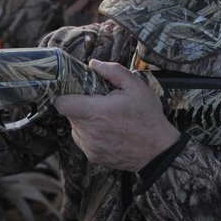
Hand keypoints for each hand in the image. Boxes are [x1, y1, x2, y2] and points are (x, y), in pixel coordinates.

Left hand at [54, 60, 180, 171]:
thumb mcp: (135, 86)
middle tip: (99, 102)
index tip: (76, 91)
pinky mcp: (93, 156)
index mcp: (96, 112)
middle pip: (69, 113)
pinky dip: (90, 133)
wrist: (158, 150)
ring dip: (85, 120)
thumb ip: (112, 71)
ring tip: (106, 118)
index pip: (62, 104)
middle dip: (80, 105)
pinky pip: (83, 140)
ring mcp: (90, 146)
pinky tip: (108, 131)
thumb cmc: (148, 117)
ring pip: (75, 127)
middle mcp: (89, 132)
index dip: (66, 94)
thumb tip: (93, 64)